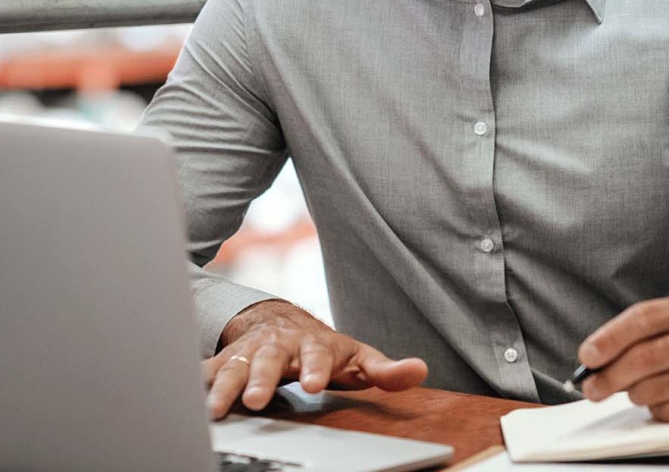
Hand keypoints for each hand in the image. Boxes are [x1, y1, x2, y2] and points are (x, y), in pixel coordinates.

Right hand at [204, 299, 427, 418]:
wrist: (280, 323)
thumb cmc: (323, 348)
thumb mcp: (356, 358)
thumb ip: (385, 369)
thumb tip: (419, 371)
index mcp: (312, 345)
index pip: (316, 354)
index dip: (314, 367)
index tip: (312, 384)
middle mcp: (278, 345)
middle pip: (268, 359)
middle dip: (259, 378)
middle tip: (253, 400)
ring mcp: (249, 351)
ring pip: (233, 365)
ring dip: (223, 385)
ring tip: (214, 410)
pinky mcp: (226, 360)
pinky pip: (208, 369)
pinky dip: (195, 380)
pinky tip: (184, 396)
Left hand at [577, 292, 668, 422]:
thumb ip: (646, 332)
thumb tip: (600, 357)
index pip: (645, 318)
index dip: (610, 338)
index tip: (588, 355)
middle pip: (647, 356)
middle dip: (610, 375)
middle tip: (592, 386)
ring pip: (657, 388)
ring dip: (633, 394)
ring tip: (631, 390)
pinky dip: (657, 410)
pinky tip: (660, 400)